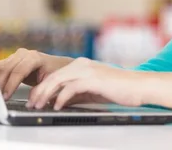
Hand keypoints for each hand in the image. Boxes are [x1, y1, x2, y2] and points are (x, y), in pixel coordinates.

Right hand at [0, 48, 72, 99]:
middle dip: (0, 85)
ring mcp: (16, 56)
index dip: (11, 85)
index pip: (18, 71)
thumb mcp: (50, 82)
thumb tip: (29, 102)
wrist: (56, 65)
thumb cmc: (55, 73)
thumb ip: (40, 90)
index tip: (6, 97)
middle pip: (6, 68)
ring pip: (0, 68)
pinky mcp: (10, 60)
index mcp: (34, 58)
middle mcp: (23, 54)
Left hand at [27, 57, 143, 109]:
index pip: (55, 74)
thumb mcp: (93, 91)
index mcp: (82, 65)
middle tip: (31, 103)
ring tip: (39, 105)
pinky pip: (71, 87)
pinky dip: (61, 97)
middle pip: (52, 76)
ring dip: (46, 94)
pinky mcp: (94, 79)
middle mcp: (83, 64)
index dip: (41, 87)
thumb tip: (59, 101)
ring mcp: (88, 70)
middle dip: (39, 91)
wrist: (140, 86)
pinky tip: (57, 106)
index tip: (34, 98)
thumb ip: (76, 93)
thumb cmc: (120, 89)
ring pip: (58, 80)